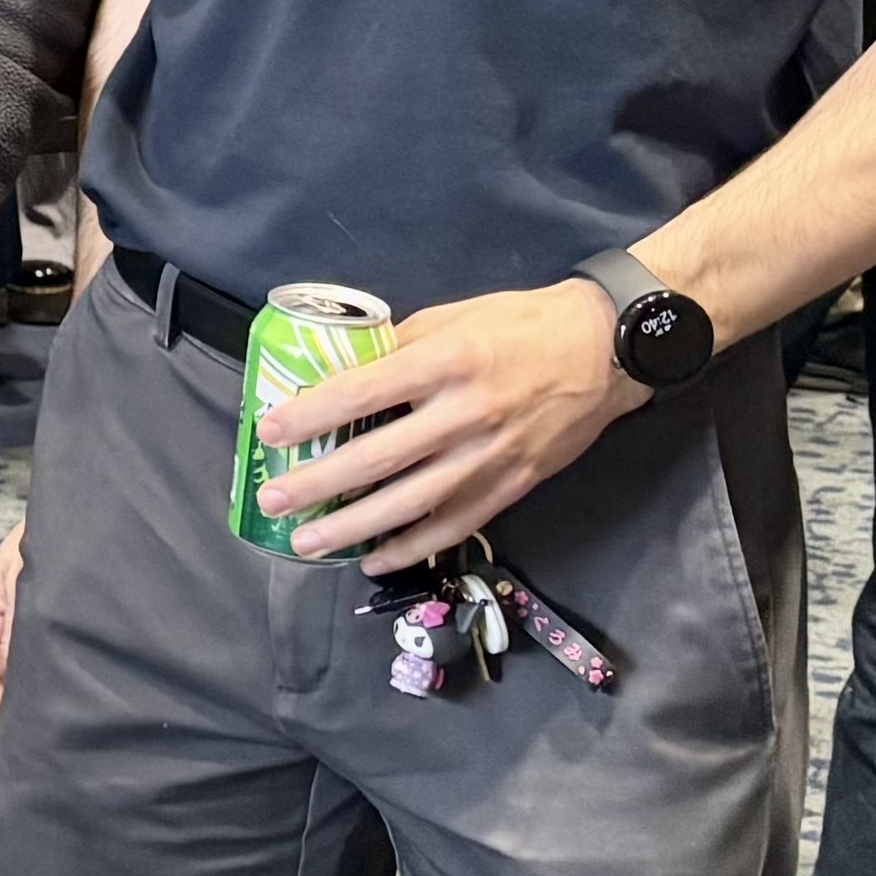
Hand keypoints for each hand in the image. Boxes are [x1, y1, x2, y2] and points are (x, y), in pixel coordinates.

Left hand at [259, 280, 639, 569]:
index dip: (310, 416)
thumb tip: (345, 374)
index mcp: (444, 362)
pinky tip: (373, 559)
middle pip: (377, 458)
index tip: (268, 432)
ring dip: (353, 528)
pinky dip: (411, 547)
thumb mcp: (453, 317)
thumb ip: (399, 348)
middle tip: (272, 500)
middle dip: (317, 484)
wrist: (607, 350)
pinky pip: (454, 525)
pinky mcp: (513, 485)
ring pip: (410, 503)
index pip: (360, 394)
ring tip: (307, 543)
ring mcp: (490, 456)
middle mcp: (465, 413)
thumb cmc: (522, 324)